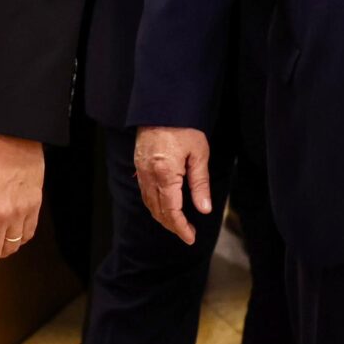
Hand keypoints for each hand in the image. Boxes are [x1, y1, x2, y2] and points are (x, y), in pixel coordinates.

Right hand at [133, 125, 213, 244]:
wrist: (162, 106)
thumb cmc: (183, 126)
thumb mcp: (199, 154)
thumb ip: (200, 184)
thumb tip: (204, 209)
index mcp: (165, 174)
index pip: (172, 210)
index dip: (181, 227)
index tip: (190, 237)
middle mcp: (149, 175)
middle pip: (158, 210)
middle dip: (172, 225)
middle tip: (187, 233)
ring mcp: (141, 170)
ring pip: (149, 203)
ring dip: (162, 216)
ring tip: (177, 222)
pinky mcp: (138, 164)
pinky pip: (144, 191)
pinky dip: (154, 203)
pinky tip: (164, 204)